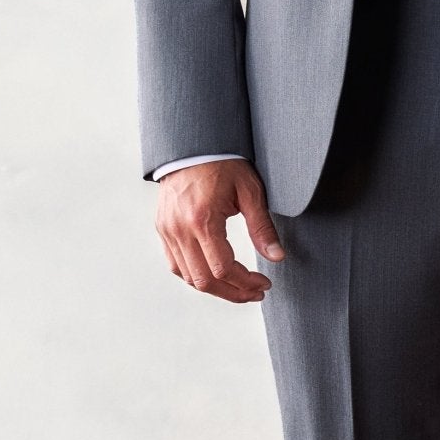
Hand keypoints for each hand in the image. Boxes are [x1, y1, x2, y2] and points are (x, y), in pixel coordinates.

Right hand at [155, 158, 283, 303]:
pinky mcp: (162, 229)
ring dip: (215, 288)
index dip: (246, 283)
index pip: (223, 269)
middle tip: (255, 292)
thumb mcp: (249, 191)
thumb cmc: (223, 163)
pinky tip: (215, 275)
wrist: (191, 146)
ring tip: (239, 286)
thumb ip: (262, 227)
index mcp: (202, 220)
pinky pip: (175, 265)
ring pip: (188, 277)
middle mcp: (179, 229)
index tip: (264, 284)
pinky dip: (195, 275)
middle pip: (204, 281)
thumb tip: (277, 257)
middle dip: (233, 292)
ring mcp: (167, 230)